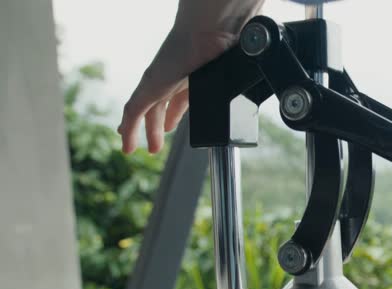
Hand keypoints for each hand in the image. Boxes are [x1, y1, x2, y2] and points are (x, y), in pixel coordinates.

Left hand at [117, 0, 263, 153]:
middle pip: (163, 106)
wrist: (216, 29)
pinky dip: (129, 130)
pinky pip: (133, 113)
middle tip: (156, 142)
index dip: (176, 114)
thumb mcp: (235, 78)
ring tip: (148, 149)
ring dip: (146, 131)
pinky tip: (127, 145)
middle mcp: (175, 77)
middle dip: (160, 125)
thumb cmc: (228, 46)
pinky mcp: (149, 85)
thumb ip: (241, 90)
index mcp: (194, 76)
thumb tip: (258, 98)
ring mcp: (160, 81)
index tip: (172, 126)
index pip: (180, 98)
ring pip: (147, 111)